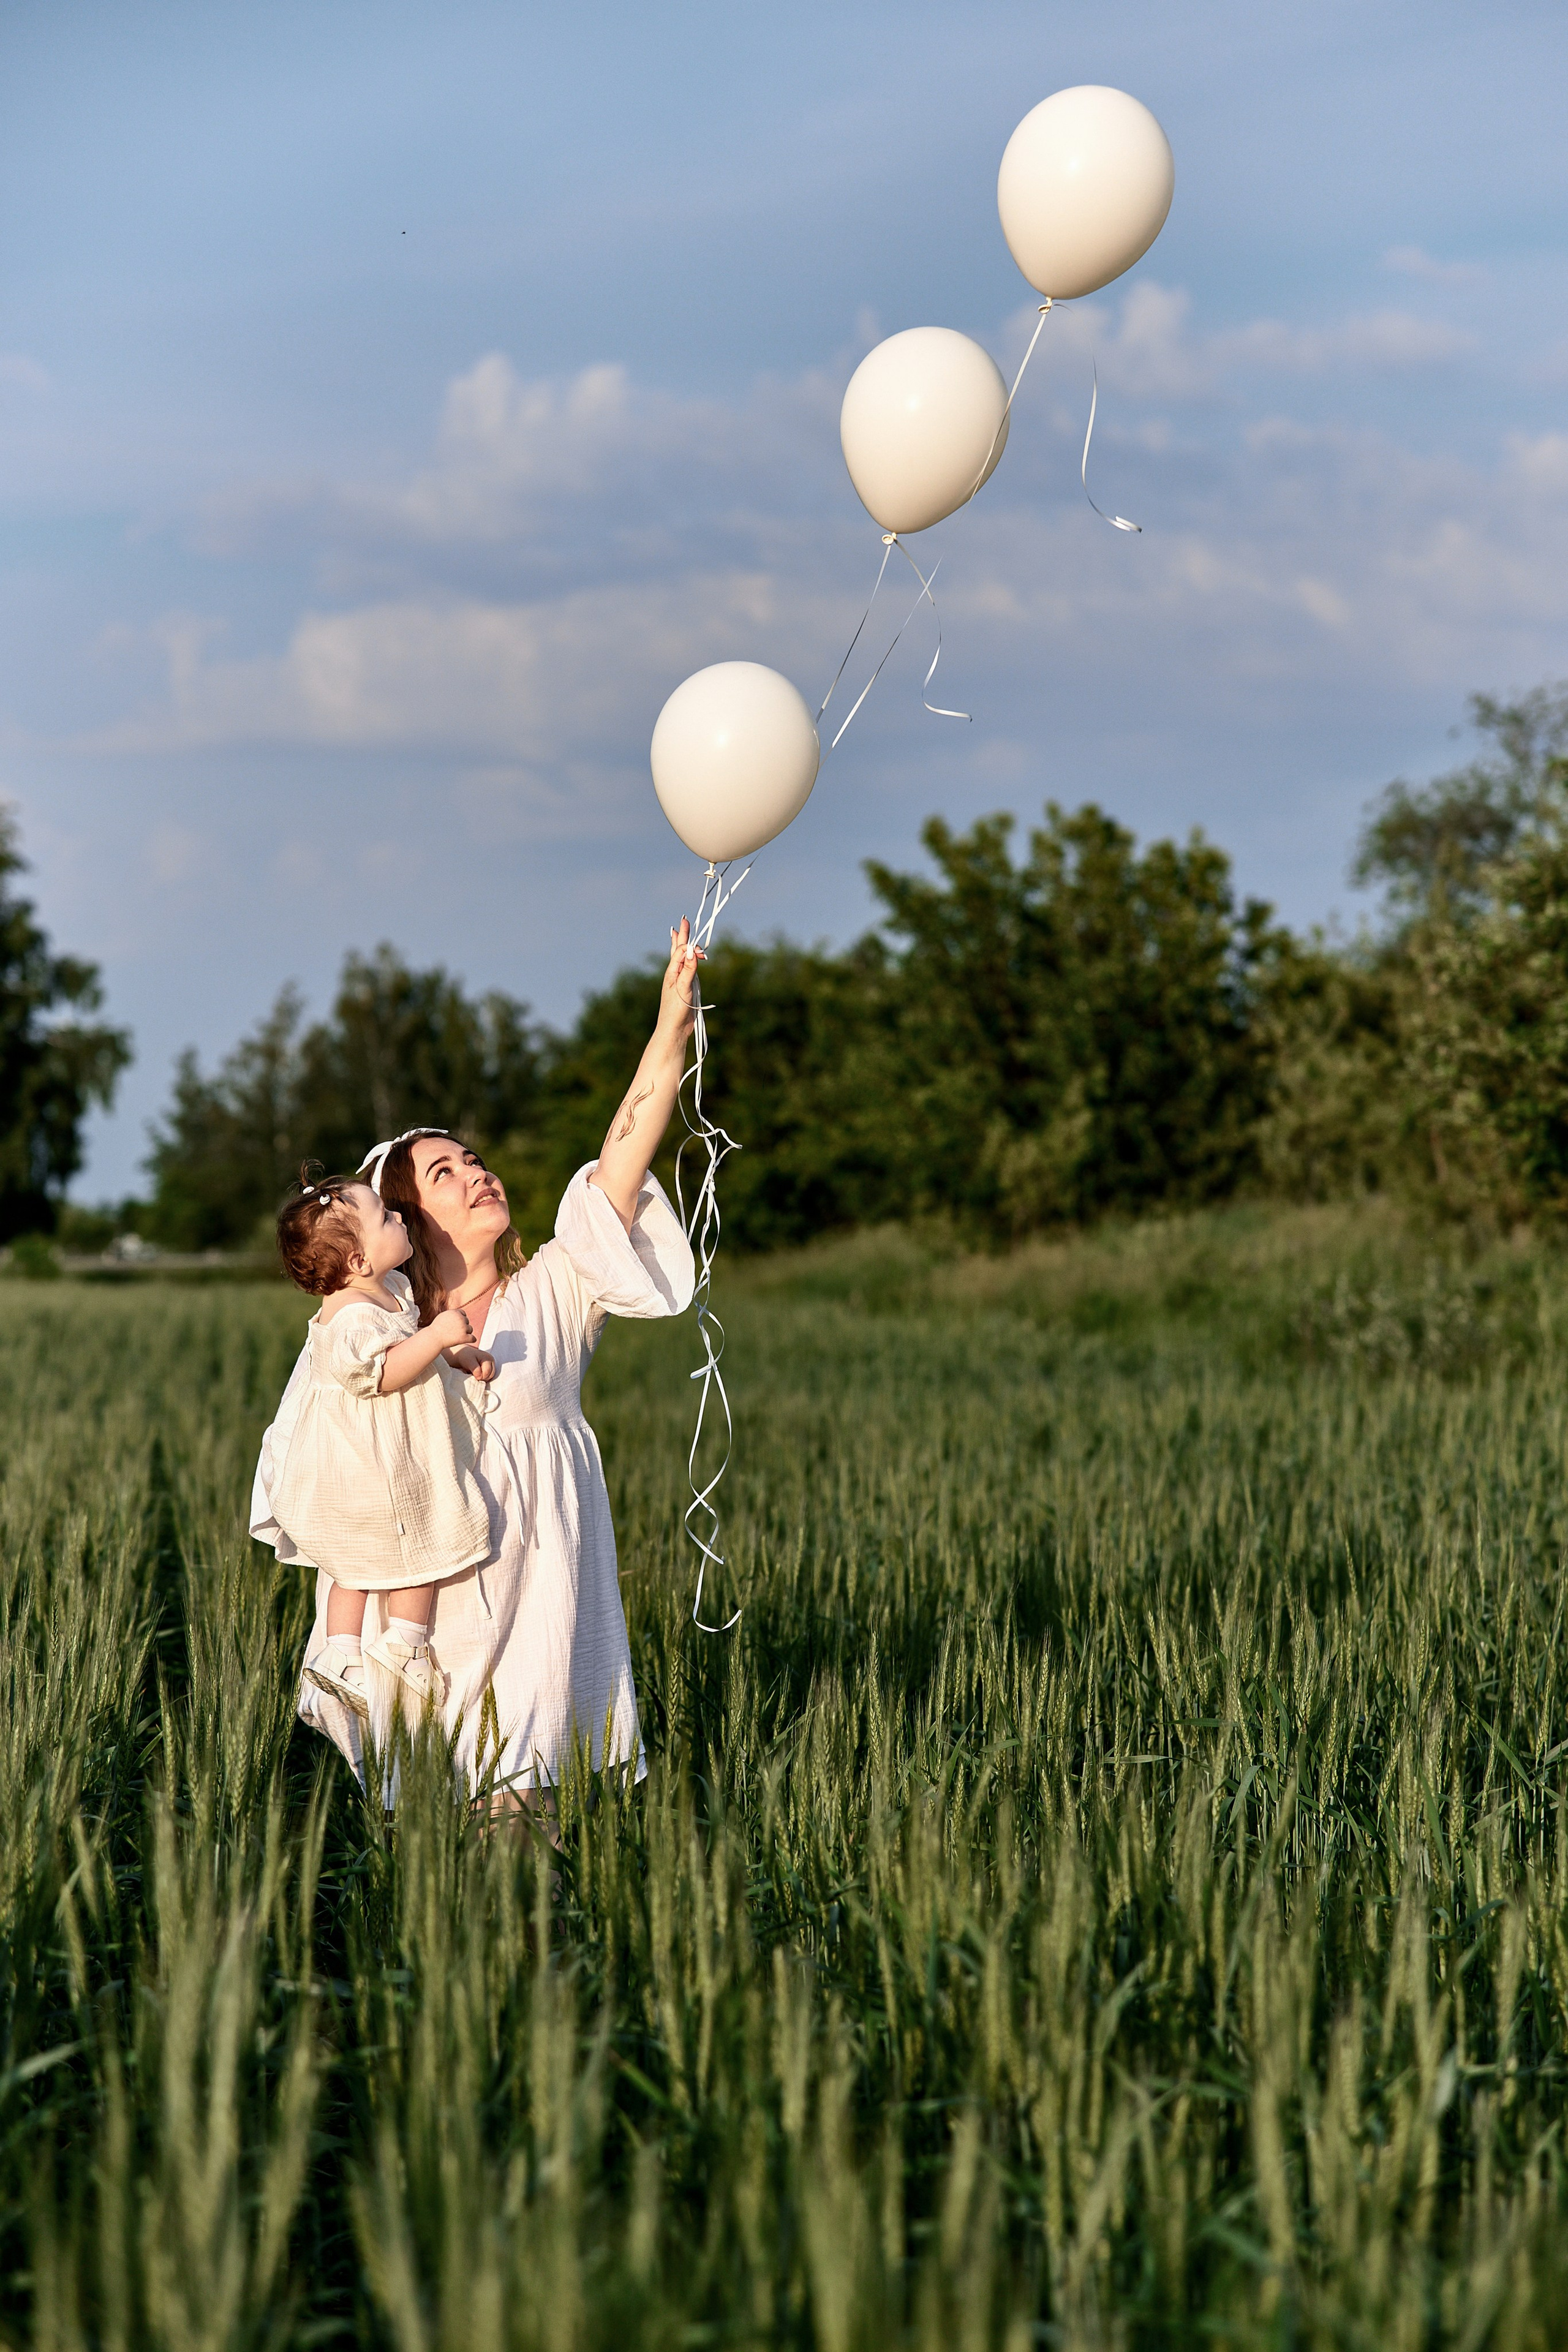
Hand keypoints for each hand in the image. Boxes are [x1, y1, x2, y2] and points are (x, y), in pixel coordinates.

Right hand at [430, 1306, 471, 1347]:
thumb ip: (452, 1314)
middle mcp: (460, 1319)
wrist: (433, 1338)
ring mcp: (463, 1328)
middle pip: (467, 1321)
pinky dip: (471, 1339)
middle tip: (454, 1332)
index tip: (456, 1325)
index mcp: (456, 1312)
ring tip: (456, 1336)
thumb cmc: (436, 1328)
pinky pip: (473, 1338)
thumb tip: (460, 1313)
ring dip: (466, 1333)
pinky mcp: (464, 1337)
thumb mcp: (443, 1316)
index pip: (463, 1314)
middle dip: (462, 1326)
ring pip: (470, 1329)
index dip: (460, 1319)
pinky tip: (469, 1340)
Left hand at [449, 1345, 496, 1380]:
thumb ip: (475, 1369)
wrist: (464, 1354)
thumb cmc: (466, 1357)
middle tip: (473, 1374)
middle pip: (490, 1375)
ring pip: (490, 1377)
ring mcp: (491, 1365)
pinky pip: (488, 1376)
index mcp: (488, 1358)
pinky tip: (477, 1374)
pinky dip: (483, 1377)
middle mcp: (492, 1361)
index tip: (472, 1374)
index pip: (487, 1372)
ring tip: (475, 1373)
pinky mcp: (490, 1368)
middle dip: (482, 1377)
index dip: (480, 1376)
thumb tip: (480, 1376)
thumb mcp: (469, 1362)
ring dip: (482, 1378)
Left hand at [658, 917, 704, 1045]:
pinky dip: (685, 958)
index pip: (682, 951)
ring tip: (677, 933)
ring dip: (681, 944)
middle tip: (684, 919)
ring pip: (680, 957)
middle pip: (678, 949)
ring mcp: (679, 979)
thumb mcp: (683, 988)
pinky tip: (684, 958)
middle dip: (682, 935)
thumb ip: (688, 969)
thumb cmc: (676, 1011)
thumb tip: (692, 949)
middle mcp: (674, 972)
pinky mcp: (684, 987)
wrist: (674, 1029)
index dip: (692, 947)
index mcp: (671, 971)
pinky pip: (685, 968)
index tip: (703, 954)